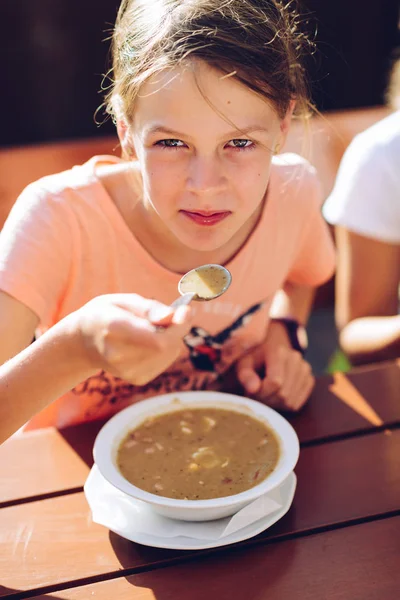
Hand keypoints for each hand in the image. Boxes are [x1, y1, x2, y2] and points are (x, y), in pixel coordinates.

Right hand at [75, 293, 192, 384]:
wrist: (83, 342)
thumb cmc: (105, 315)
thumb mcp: (122, 301)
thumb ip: (149, 308)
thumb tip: (174, 316)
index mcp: (113, 329)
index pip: (157, 339)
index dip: (178, 326)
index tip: (186, 310)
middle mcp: (118, 355)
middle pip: (166, 347)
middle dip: (177, 329)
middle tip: (172, 314)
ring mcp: (126, 371)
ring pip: (169, 354)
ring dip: (171, 338)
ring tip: (153, 328)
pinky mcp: (136, 379)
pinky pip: (165, 361)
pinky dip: (166, 349)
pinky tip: (151, 341)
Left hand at [235, 321, 313, 410]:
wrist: (268, 349)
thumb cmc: (253, 358)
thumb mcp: (243, 364)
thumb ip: (246, 375)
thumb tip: (254, 389)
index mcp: (279, 352)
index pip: (275, 383)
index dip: (261, 393)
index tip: (250, 392)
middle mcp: (296, 359)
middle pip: (283, 394)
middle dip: (266, 400)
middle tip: (255, 395)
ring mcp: (305, 370)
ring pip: (290, 402)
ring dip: (273, 404)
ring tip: (264, 394)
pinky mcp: (309, 380)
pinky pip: (296, 404)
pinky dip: (283, 405)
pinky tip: (275, 394)